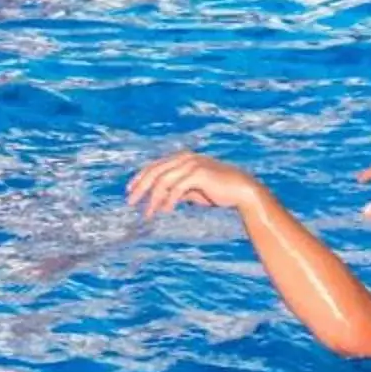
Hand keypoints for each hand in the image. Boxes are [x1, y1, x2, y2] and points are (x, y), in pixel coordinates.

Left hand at [127, 151, 262, 220]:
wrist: (241, 190)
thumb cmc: (217, 190)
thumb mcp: (192, 190)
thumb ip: (176, 190)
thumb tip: (157, 200)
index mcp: (184, 158)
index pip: (155, 166)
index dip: (140, 178)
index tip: (129, 191)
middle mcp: (187, 158)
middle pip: (155, 171)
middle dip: (141, 188)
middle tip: (130, 203)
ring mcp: (193, 164)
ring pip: (163, 180)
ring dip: (153, 199)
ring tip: (147, 214)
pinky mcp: (199, 173)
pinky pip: (177, 188)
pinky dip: (169, 200)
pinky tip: (166, 211)